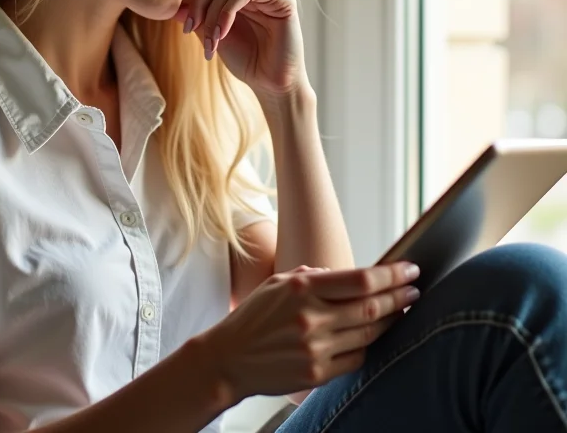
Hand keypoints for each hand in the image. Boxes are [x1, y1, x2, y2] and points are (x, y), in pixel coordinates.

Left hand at [174, 0, 306, 98]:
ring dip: (214, 11)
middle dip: (201, 3)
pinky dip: (229, 10)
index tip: (185, 25)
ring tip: (211, 39)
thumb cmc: (246, 61)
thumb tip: (175, 7)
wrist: (270, 84)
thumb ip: (198, 19)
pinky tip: (224, 33)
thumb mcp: (213, 37)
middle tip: (191, 30)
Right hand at [199, 262, 420, 402]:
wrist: (229, 358)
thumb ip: (312, 276)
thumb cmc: (255, 315)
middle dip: (399, 297)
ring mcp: (315, 348)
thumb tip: (348, 276)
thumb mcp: (278, 283)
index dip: (391, 275)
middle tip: (415, 290)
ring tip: (400, 311)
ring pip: (369, 334)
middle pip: (372, 307)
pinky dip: (368, 345)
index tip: (410, 271)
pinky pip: (356, 358)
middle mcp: (311, 318)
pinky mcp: (316, 374)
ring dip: (390, 322)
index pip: (361, 280)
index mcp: (302, 289)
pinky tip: (373, 336)